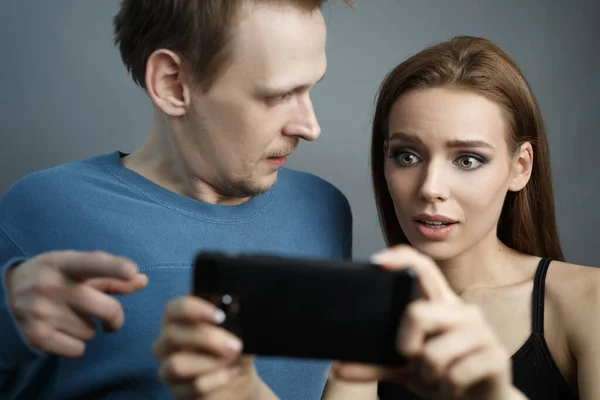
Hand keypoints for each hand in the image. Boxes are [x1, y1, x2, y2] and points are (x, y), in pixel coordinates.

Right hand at [5, 250, 147, 357]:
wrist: (6, 293)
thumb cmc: (56, 277)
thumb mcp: (78, 269)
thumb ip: (113, 276)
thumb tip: (143, 279)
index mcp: (64, 263)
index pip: (93, 263)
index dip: (114, 267)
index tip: (131, 270)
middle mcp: (51, 285)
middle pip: (107, 310)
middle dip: (115, 318)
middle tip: (108, 317)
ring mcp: (41, 312)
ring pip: (91, 331)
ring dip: (87, 327)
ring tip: (68, 315)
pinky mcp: (36, 336)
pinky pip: (78, 349)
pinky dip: (75, 344)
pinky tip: (60, 329)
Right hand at [153, 296, 273, 399]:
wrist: (238, 379)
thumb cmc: (232, 348)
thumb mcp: (235, 332)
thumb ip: (230, 321)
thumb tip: (231, 316)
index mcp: (177, 321)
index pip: (174, 309)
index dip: (194, 309)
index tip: (220, 316)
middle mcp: (166, 344)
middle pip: (172, 336)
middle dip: (207, 339)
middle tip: (235, 345)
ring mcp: (167, 370)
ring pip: (177, 365)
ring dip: (211, 362)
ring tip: (232, 361)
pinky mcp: (177, 392)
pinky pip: (194, 386)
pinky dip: (219, 379)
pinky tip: (232, 374)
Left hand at [331, 245, 519, 399]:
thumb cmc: (441, 376)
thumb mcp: (405, 369)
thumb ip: (375, 364)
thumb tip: (337, 368)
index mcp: (441, 304)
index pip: (424, 268)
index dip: (402, 258)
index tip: (376, 261)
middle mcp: (462, 311)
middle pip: (417, 313)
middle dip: (406, 346)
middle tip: (414, 360)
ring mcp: (482, 331)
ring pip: (434, 352)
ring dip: (428, 375)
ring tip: (438, 377)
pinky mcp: (497, 357)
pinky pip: (455, 374)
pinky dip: (447, 388)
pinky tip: (455, 387)